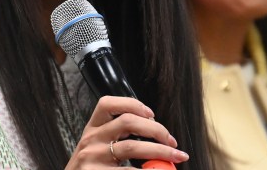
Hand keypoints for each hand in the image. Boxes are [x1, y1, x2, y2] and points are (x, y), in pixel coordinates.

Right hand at [65, 96, 188, 167]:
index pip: (107, 104)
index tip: (151, 114)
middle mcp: (91, 140)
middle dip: (156, 130)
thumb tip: (157, 139)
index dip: (132, 104)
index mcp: (92, 129)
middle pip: (127, 122)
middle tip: (171, 142)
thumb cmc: (90, 167)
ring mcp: (93, 157)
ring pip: (133, 147)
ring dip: (161, 152)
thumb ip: (120, 138)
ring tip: (175, 157)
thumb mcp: (97, 148)